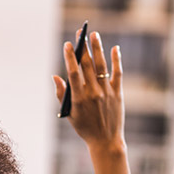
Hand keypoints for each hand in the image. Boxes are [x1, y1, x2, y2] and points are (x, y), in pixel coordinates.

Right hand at [54, 31, 123, 150]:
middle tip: (80, 33)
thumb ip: (62, 94)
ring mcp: (106, 92)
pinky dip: (116, 61)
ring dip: (98, 49)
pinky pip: (117, 73)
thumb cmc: (84, 128)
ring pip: (102, 66)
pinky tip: (115, 49)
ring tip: (95, 35)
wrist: (106, 141)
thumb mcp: (68, 114)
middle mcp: (93, 92)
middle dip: (83, 47)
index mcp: (79, 98)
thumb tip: (55, 76)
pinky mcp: (118, 93)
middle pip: (87, 65)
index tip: (68, 44)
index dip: (70, 57)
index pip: (73, 72)